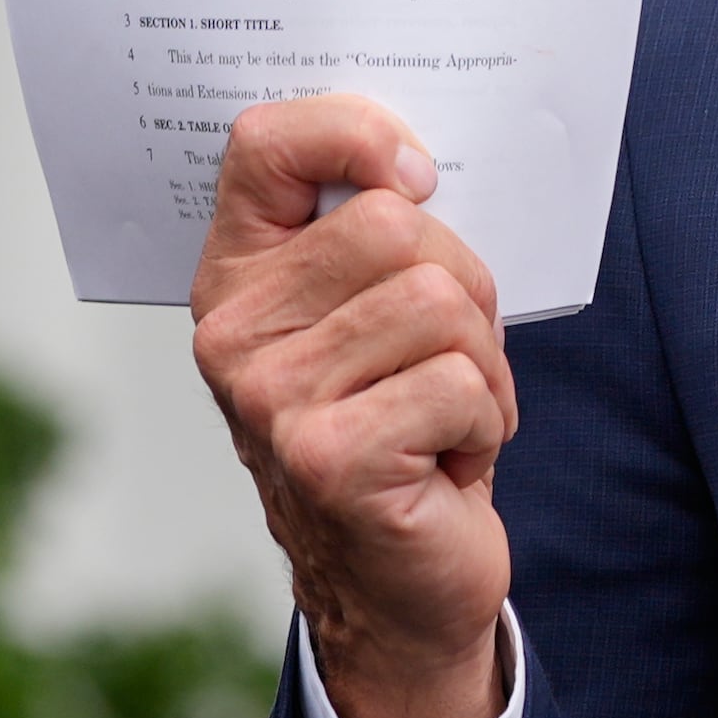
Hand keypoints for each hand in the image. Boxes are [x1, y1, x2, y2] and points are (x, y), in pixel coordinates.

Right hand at [192, 94, 516, 717]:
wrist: (397, 587)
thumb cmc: (400, 428)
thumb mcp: (373, 315)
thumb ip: (375, 233)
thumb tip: (416, 165)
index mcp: (237, 276)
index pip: (265, 144)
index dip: (354, 131)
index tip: (415, 175)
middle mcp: (234, 333)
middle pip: (393, 222)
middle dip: (463, 285)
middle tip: (451, 354)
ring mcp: (273, 398)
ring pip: (438, 300)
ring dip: (481, 363)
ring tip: (448, 414)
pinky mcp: (330, 458)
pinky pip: (460, 383)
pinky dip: (484, 422)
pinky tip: (447, 463)